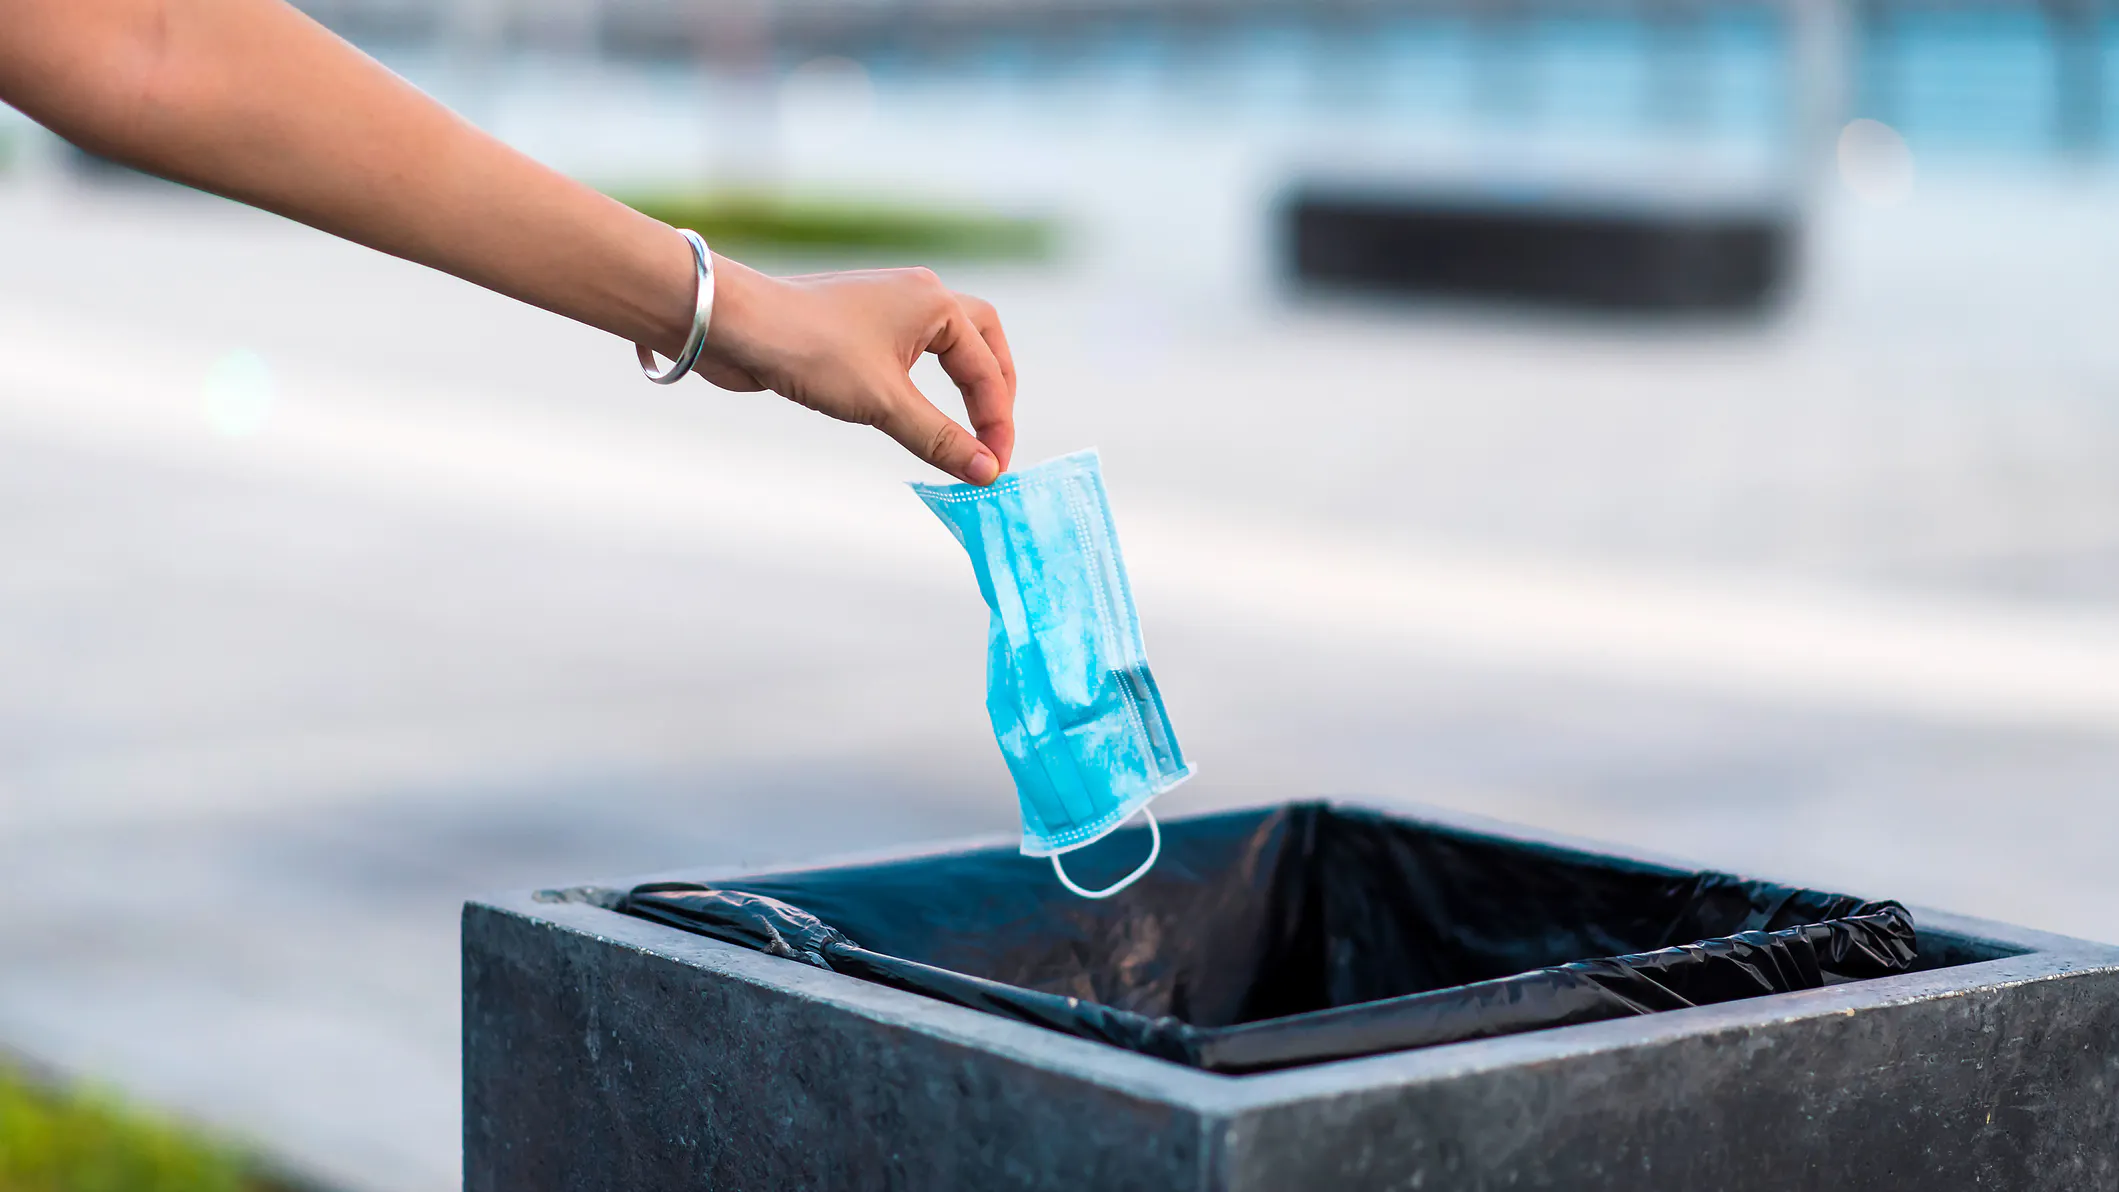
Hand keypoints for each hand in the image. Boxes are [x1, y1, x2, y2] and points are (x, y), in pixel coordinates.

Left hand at [692, 258, 1016, 485]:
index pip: (987, 369)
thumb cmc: (810, 350)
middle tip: (995, 436)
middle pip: (982, 339)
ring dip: (963, 382)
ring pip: (947, 342)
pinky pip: (910, 352)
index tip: (992, 469)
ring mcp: (887, 305)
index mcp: (936, 303)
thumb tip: (985, 472)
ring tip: (967, 426)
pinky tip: (916, 408)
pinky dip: (926, 383)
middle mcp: (918, 295)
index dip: (995, 423)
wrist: (735, 325)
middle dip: (994, 389)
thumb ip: (939, 438)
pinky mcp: (858, 324)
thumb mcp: (883, 402)